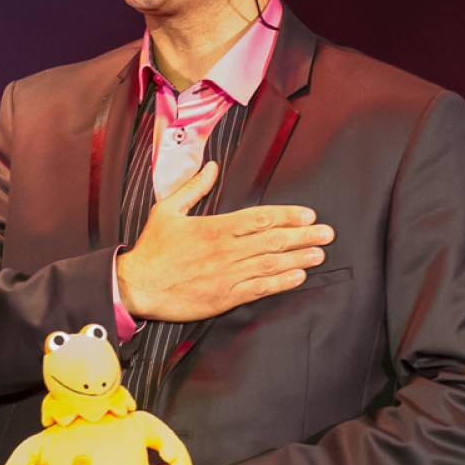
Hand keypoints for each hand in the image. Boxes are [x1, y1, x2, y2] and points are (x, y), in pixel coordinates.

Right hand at [117, 161, 333, 321]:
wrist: (137, 285)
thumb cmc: (151, 248)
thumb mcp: (167, 210)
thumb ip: (193, 188)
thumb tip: (212, 167)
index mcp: (215, 227)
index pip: (260, 218)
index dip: (288, 216)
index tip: (308, 215)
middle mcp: (226, 250)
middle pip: (273, 240)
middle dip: (304, 236)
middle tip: (327, 233)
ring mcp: (227, 274)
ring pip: (271, 264)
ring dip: (299, 258)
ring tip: (319, 253)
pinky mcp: (225, 297)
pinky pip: (260, 288)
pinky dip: (282, 282)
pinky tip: (298, 277)